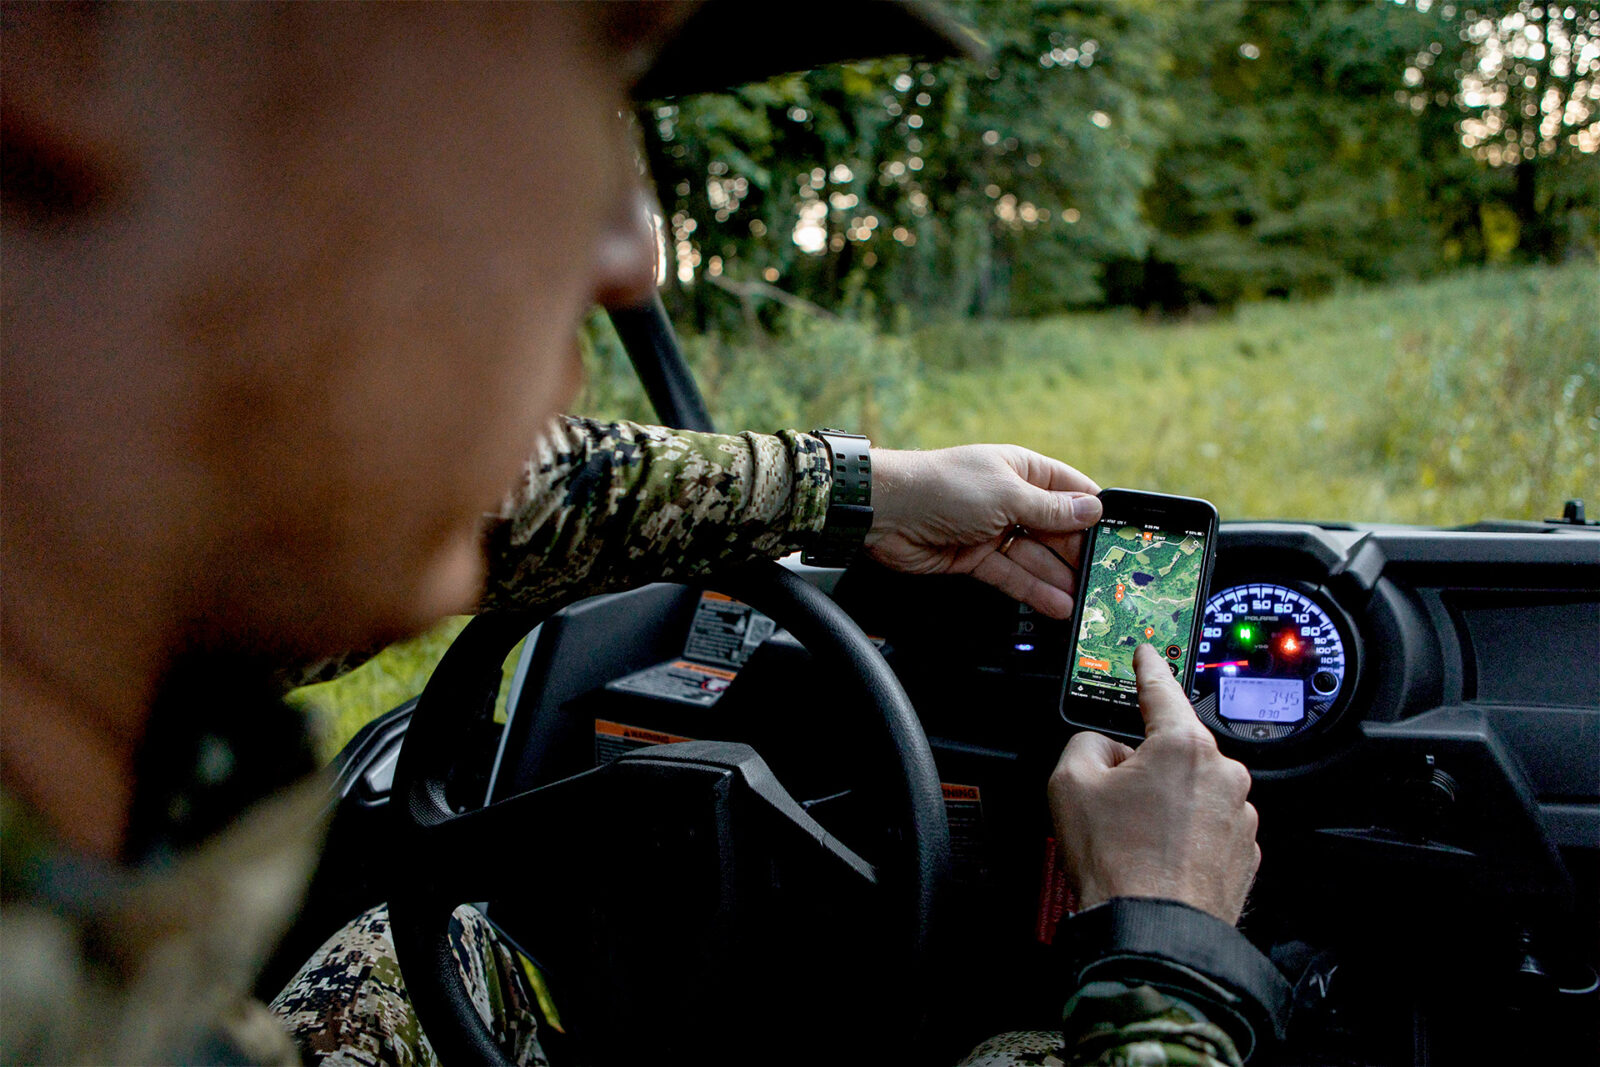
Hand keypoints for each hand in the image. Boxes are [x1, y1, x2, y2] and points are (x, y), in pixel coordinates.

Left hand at [865, 445, 1100, 618]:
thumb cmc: (944, 487)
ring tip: (1086, 602)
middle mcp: (1010, 499)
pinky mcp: (974, 557)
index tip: (1118, 537)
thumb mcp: (1007, 495)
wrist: (887, 511)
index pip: (1069, 490)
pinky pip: (1011, 575)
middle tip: (1104, 579)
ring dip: (1059, 578)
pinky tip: (1057, 604)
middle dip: (1078, 553)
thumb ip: (1050, 510)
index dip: (1093, 512)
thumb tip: (1091, 509)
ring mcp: (992, 529)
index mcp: (1021, 469)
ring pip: (1034, 557)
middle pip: (1055, 529)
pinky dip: (1033, 590)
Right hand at [1047, 644, 1259, 923]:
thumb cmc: (1118, 863)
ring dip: (1165, 805)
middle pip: (1173, 750)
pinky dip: (1183, 836)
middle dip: (1144, 767)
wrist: (1153, 933)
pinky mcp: (1244, 853)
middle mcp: (1224, 775)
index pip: (1162, 691)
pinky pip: (1207, 828)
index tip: (1147, 654)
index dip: (1148, 668)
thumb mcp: (1070, 783)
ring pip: (1191, 792)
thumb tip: (1104, 749)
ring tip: (1134, 842)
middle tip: (1111, 801)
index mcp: (1184, 746)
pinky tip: (1156, 858)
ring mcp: (1239, 817)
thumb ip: (1086, 743)